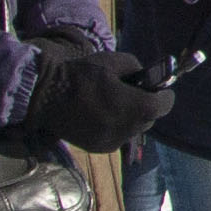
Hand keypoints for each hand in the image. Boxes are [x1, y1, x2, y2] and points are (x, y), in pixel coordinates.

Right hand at [30, 47, 171, 151]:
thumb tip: (147, 77)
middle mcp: (128, 129)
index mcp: (136, 107)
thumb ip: (137, 68)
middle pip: (150, 119)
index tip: (157, 88)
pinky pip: (118, 137)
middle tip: (132, 93)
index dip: (163, 94)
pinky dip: (117, 127)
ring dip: (131, 118)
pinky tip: (102, 116)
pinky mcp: (99, 148)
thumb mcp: (114, 61)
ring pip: (134, 130)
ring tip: (114, 104)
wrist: (44, 96)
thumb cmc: (81, 75)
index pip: (165, 105)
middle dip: (146, 106)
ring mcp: (113, 142)